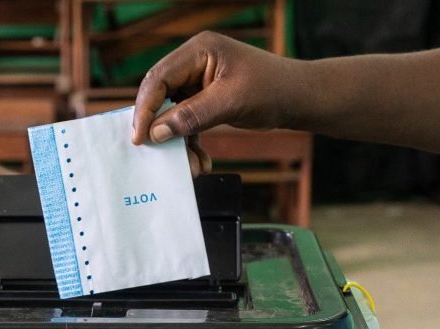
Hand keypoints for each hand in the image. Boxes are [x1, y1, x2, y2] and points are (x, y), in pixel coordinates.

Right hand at [132, 32, 293, 146]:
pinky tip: (201, 160)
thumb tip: (156, 133)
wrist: (299, 98)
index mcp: (198, 51)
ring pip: (172, 113)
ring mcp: (199, 80)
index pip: (159, 78)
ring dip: (179, 141)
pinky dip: (191, 142)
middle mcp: (194, 62)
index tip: (140, 137)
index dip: (145, 108)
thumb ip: (191, 116)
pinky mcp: (205, 98)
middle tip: (155, 152)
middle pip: (160, 95)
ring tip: (191, 165)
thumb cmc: (271, 90)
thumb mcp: (230, 103)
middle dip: (160, 127)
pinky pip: (187, 121)